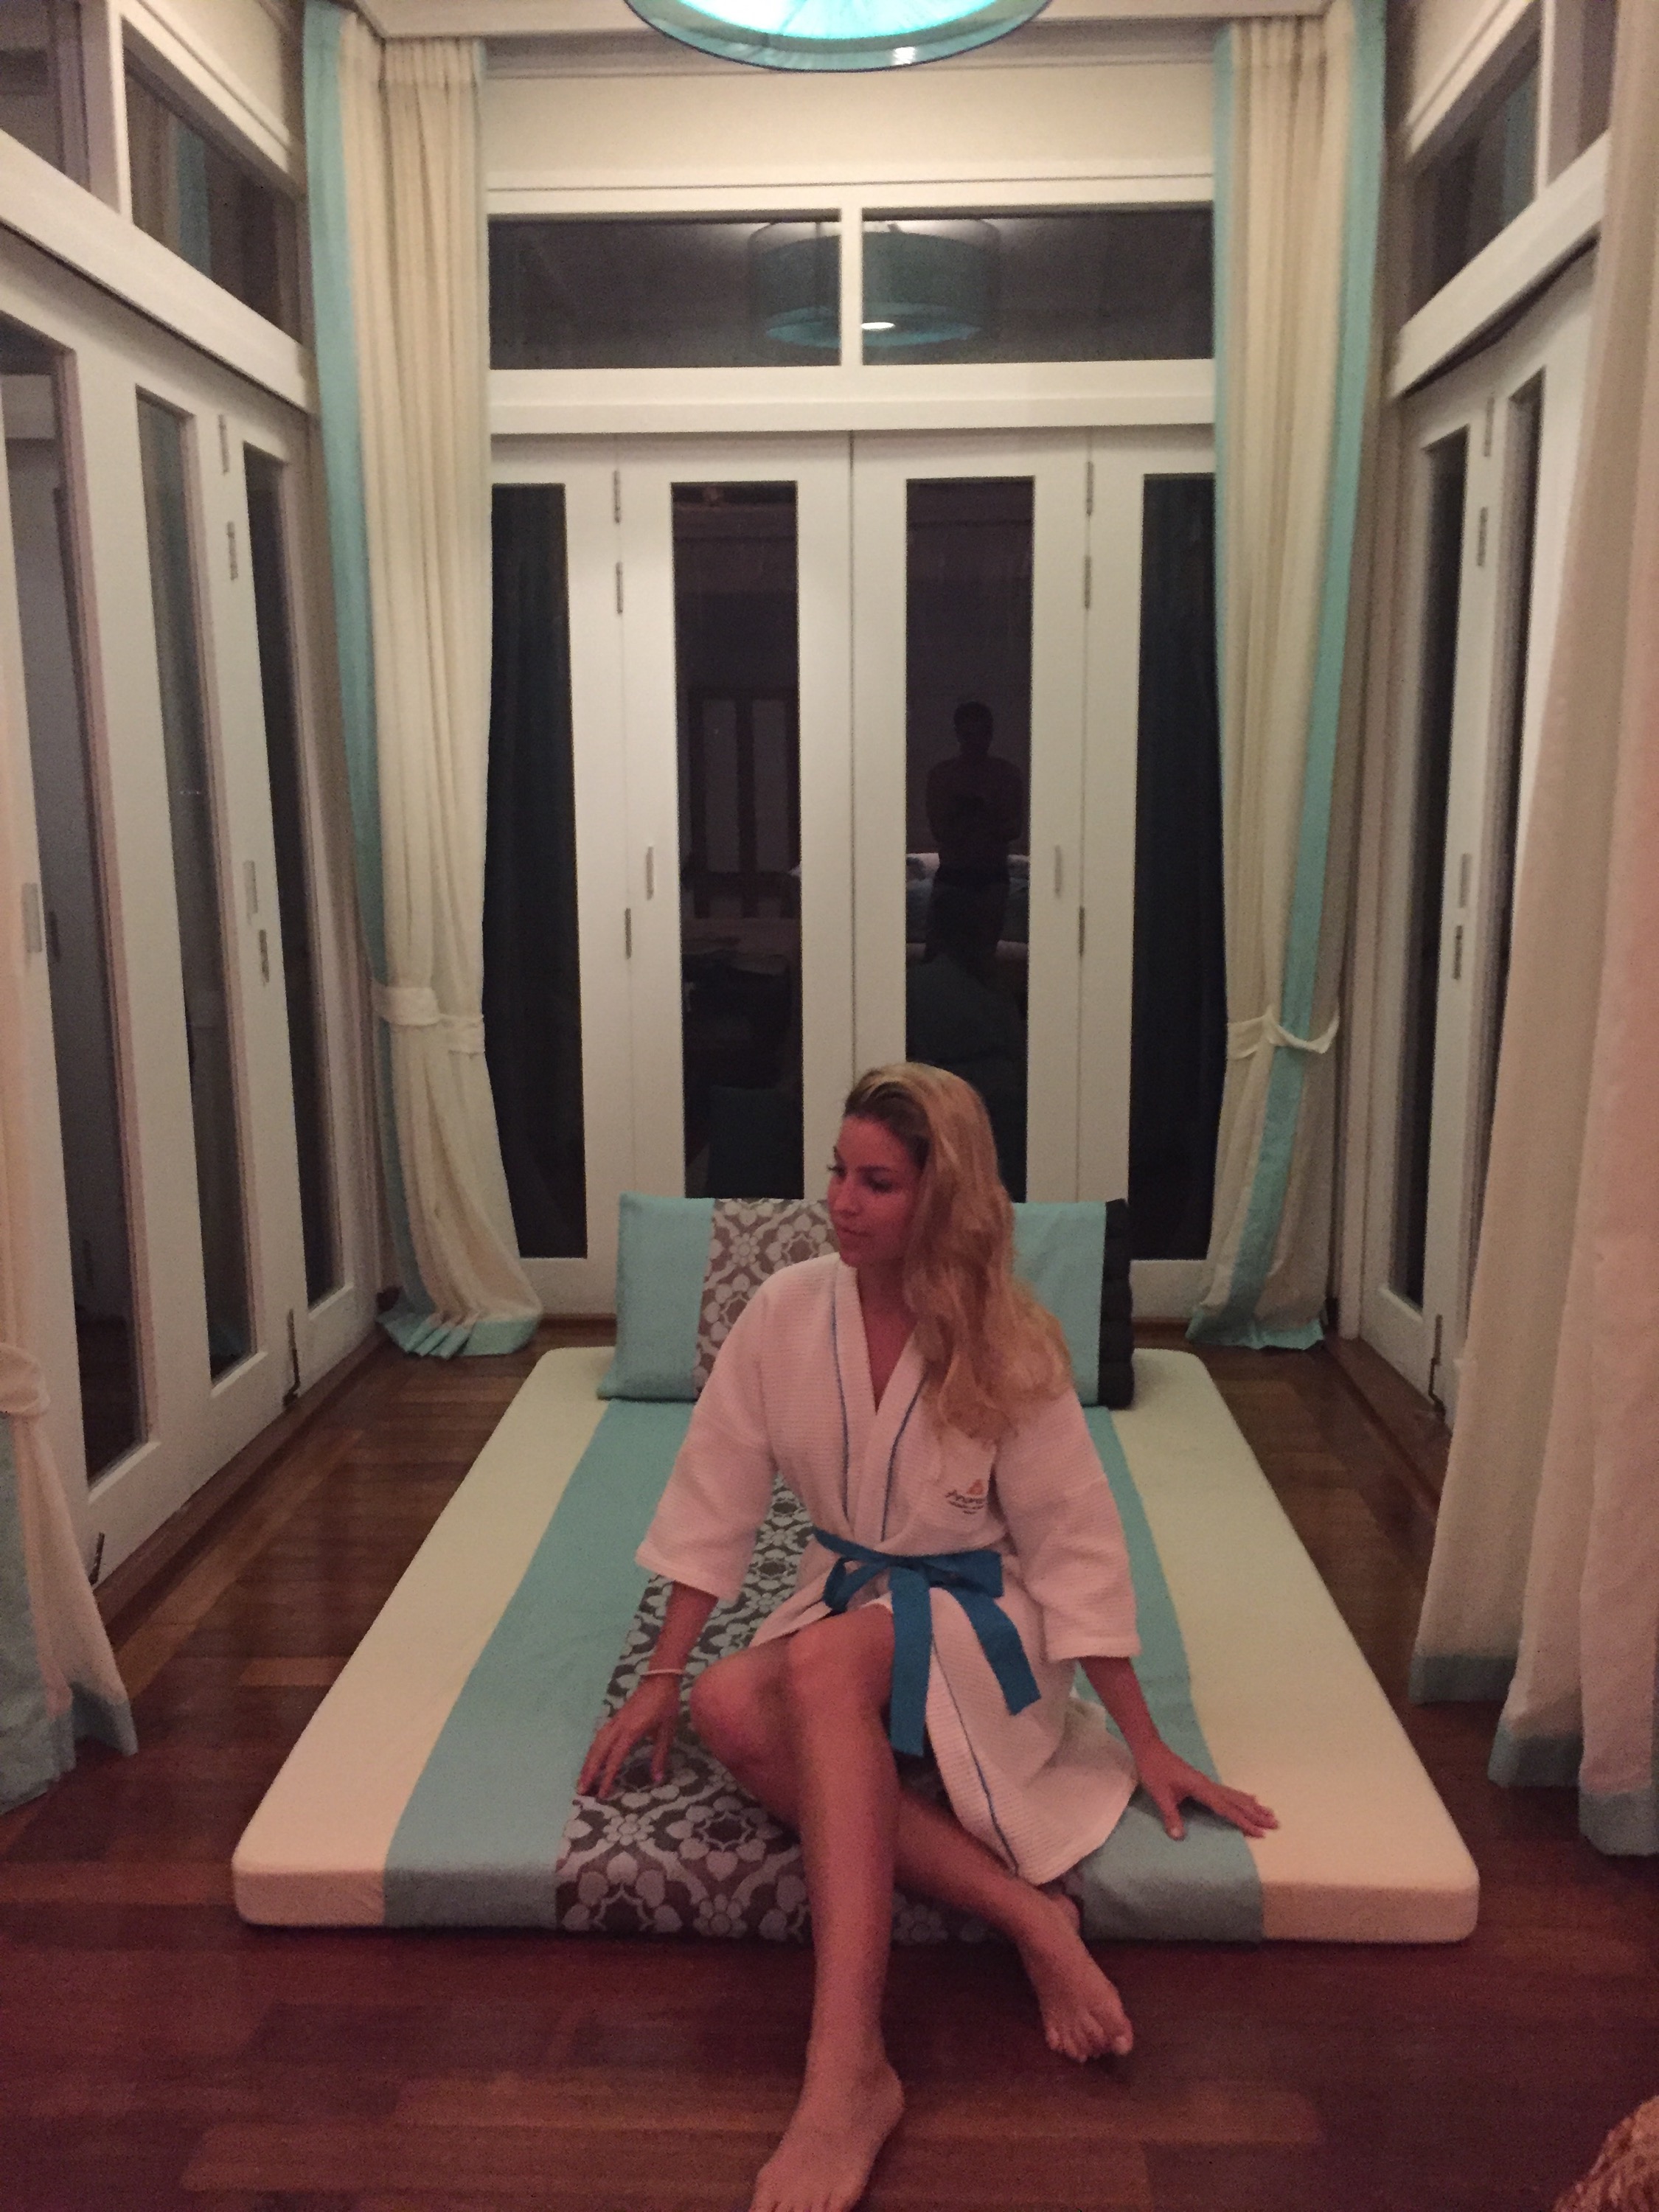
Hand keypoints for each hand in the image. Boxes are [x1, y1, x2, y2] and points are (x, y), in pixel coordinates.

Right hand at [578, 1674, 681, 1800]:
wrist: (660, 1679)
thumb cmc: (666, 1705)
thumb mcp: (667, 1731)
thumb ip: (660, 1756)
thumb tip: (657, 1779)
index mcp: (631, 1730)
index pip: (615, 1758)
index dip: (607, 1777)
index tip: (601, 1794)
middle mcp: (618, 1726)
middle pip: (599, 1751)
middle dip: (589, 1771)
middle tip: (580, 1790)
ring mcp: (615, 1721)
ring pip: (596, 1743)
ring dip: (588, 1761)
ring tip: (582, 1779)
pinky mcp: (615, 1718)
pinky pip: (599, 1736)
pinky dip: (593, 1750)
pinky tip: (591, 1759)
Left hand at [1134, 1742, 1276, 1840]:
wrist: (1150, 1749)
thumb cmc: (1154, 1770)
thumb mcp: (1159, 1794)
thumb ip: (1171, 1816)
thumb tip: (1179, 1837)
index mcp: (1201, 1788)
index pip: (1226, 1808)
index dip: (1243, 1821)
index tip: (1259, 1832)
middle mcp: (1209, 1785)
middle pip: (1237, 1801)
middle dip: (1256, 1814)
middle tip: (1275, 1823)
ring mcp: (1207, 1782)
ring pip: (1235, 1795)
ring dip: (1252, 1805)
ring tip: (1269, 1813)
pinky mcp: (1203, 1782)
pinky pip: (1228, 1792)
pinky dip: (1242, 1797)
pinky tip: (1250, 1797)